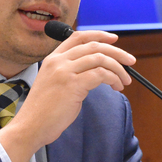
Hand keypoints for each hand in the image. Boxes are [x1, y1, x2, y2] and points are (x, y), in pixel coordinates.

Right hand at [0, 30, 134, 161]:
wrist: (30, 126)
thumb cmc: (44, 110)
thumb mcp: (54, 83)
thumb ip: (71, 72)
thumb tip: (97, 71)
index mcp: (53, 58)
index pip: (78, 37)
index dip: (99, 35)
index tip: (114, 39)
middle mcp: (58, 61)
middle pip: (94, 46)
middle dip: (117, 52)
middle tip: (130, 61)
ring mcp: (65, 71)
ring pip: (100, 59)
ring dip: (118, 69)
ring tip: (124, 80)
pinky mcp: (73, 85)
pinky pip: (100, 74)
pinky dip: (113, 79)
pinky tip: (116, 87)